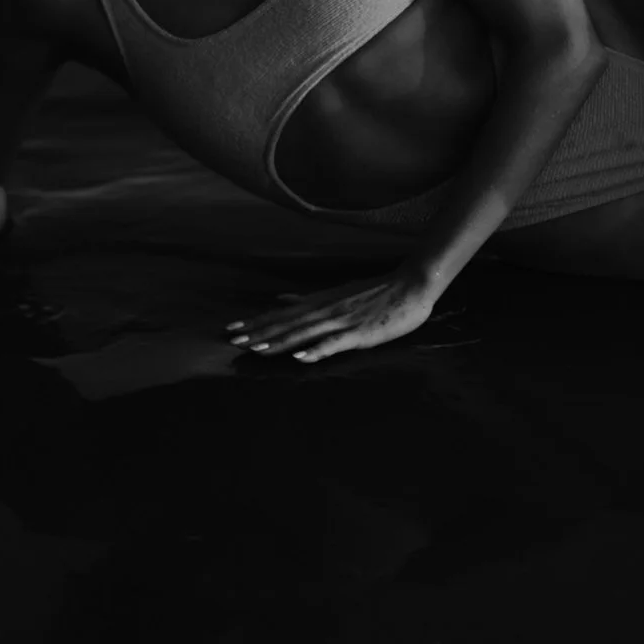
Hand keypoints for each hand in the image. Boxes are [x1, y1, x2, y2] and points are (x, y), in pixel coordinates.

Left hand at [226, 268, 438, 363]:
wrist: (412, 285)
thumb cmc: (376, 292)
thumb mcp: (337, 293)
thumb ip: (308, 299)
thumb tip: (280, 299)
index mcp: (319, 303)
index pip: (280, 314)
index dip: (255, 323)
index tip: (230, 330)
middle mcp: (325, 310)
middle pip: (286, 324)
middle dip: (258, 334)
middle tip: (232, 343)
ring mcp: (341, 322)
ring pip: (304, 334)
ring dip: (279, 342)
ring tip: (256, 350)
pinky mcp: (359, 333)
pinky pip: (334, 343)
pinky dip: (316, 350)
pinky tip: (301, 358)